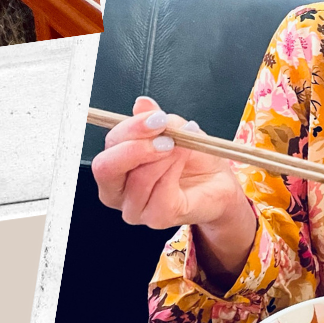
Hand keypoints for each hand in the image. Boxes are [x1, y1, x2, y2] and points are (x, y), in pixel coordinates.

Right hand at [92, 96, 256, 278]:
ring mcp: (134, 209)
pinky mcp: (156, 219)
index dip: (130, 129)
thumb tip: (142, 103)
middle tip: (166, 136)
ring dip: (164, 158)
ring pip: (137, 179)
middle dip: (135, 147)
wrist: (217, 183)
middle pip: (106, 168)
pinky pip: (160, 193)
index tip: (157, 117)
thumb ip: (154, 120)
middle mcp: (117, 191)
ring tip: (182, 146)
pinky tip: (184, 161)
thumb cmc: (191, 158)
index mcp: (115, 167)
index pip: (109, 146)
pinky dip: (174, 171)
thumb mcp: (174, 130)